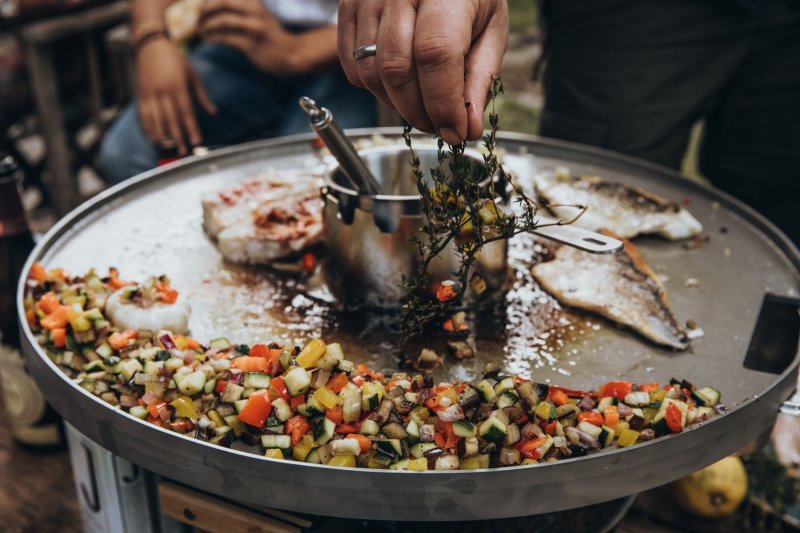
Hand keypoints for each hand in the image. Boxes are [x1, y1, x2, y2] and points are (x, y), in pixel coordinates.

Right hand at [135, 38, 215, 153]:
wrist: (151, 45)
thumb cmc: (176, 60)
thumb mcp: (193, 75)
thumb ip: (202, 96)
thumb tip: (214, 113)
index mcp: (178, 87)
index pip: (186, 112)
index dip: (191, 128)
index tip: (197, 141)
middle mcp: (163, 91)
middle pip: (171, 119)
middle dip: (178, 137)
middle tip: (184, 152)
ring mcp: (150, 94)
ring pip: (155, 119)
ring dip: (162, 136)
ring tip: (168, 149)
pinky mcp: (140, 95)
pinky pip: (143, 115)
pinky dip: (147, 128)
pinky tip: (152, 139)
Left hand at [198, 0, 304, 73]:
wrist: (290, 54)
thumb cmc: (268, 36)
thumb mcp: (256, 15)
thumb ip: (238, 9)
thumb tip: (210, 7)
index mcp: (253, 1)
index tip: (198, 7)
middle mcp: (254, 10)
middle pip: (222, 2)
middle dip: (204, 9)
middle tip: (196, 18)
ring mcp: (254, 27)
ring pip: (222, 20)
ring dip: (206, 25)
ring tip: (200, 30)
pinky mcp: (252, 44)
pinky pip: (226, 38)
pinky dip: (213, 38)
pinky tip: (207, 39)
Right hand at [338, 0, 508, 144]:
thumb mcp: (491, 29)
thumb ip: (480, 78)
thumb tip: (467, 128)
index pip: (435, 55)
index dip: (443, 103)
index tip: (456, 131)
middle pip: (397, 69)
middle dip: (419, 111)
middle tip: (440, 125)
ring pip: (370, 73)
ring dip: (397, 104)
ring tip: (422, 105)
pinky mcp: (347, 8)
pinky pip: (353, 67)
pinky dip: (376, 89)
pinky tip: (399, 85)